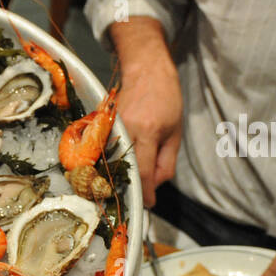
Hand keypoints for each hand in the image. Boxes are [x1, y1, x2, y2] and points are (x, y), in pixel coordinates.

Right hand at [107, 18, 181, 206]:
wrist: (145, 70)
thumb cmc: (166, 99)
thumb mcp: (175, 133)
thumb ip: (166, 163)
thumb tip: (153, 188)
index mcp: (147, 131)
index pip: (143, 172)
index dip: (145, 193)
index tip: (148, 205)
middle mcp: (124, 131)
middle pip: (124, 171)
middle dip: (132, 186)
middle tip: (138, 196)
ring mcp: (108, 129)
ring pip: (112, 164)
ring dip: (121, 176)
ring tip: (129, 180)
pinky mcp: (100, 127)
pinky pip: (105, 154)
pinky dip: (113, 164)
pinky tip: (119, 166)